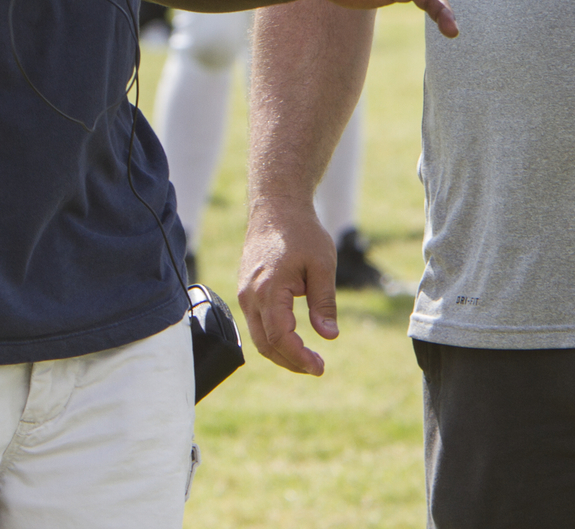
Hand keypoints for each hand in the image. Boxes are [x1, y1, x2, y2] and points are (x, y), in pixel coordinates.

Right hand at [238, 195, 339, 374]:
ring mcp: (244, 294)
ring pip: (258, 338)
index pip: (280, 338)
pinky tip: (292, 340)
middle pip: (266, 345)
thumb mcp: (322, 265)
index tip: (320, 368)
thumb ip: (324, 302)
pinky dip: (272, 338)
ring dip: (281, 353)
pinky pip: (255, 324)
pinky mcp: (245, 291)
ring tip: (307, 358)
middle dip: (291, 362)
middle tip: (317, 367)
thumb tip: (330, 336)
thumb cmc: (301, 232)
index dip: (299, 358)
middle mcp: (250, 296)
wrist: (276, 207)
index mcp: (269, 290)